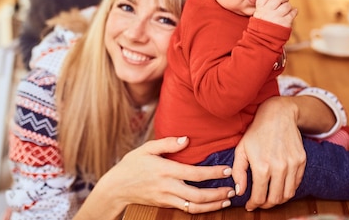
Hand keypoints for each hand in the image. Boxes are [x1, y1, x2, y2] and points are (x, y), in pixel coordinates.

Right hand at [78, 137, 234, 218]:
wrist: (116, 188)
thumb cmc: (131, 165)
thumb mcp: (146, 148)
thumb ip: (167, 143)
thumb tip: (186, 139)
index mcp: (165, 170)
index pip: (194, 173)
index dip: (213, 173)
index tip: (227, 170)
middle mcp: (167, 187)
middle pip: (197, 195)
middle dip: (217, 194)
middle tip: (232, 189)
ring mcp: (166, 198)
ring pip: (193, 206)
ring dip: (212, 205)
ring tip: (226, 200)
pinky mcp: (165, 205)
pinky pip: (186, 210)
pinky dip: (201, 209)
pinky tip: (211, 205)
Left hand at [232, 97, 305, 210]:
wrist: (278, 115)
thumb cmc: (256, 131)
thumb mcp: (241, 149)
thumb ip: (238, 172)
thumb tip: (240, 191)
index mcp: (262, 166)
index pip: (259, 197)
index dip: (253, 204)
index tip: (250, 205)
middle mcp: (279, 168)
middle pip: (275, 200)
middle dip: (266, 205)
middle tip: (260, 202)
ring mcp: (293, 165)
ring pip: (288, 195)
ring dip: (278, 200)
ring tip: (270, 197)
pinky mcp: (301, 161)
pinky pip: (297, 184)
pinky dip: (289, 189)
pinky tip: (280, 186)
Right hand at [253, 0, 297, 27]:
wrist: (264, 39)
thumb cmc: (263, 24)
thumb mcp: (258, 12)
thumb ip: (265, 2)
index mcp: (260, 8)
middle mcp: (268, 11)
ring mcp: (276, 17)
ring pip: (287, 5)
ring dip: (288, 6)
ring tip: (286, 9)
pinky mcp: (285, 22)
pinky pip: (293, 13)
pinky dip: (294, 11)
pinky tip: (293, 12)